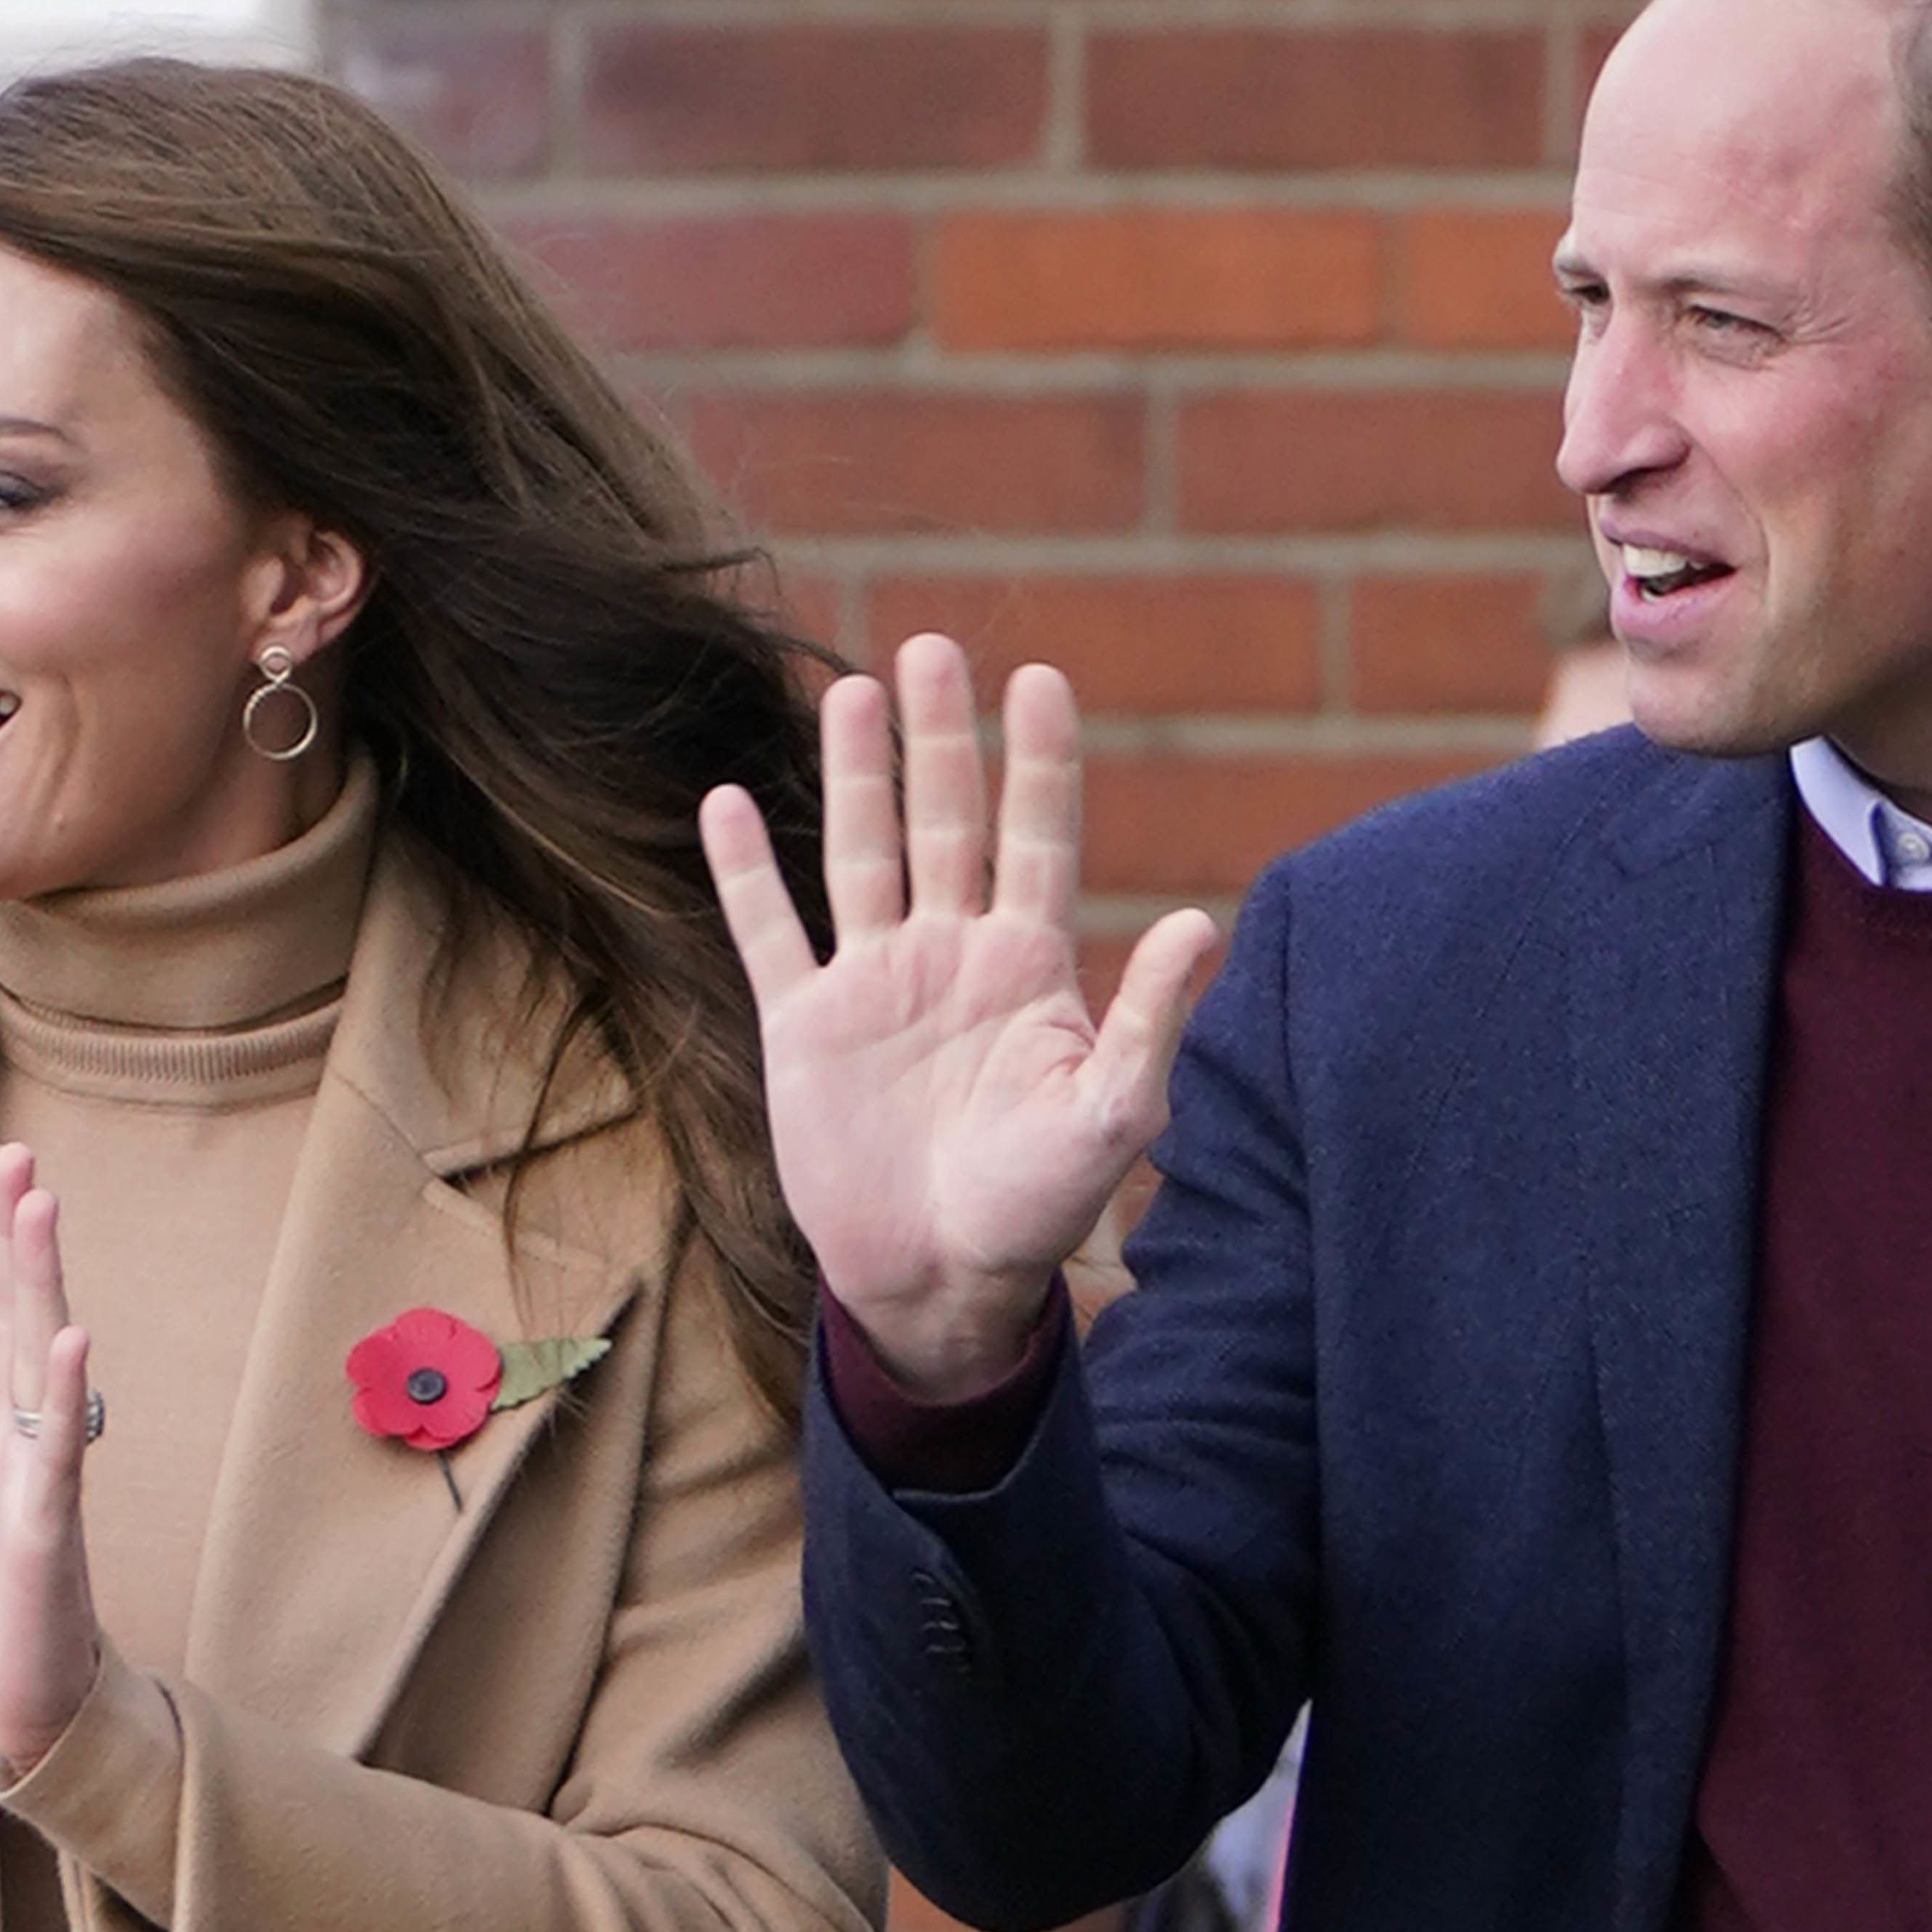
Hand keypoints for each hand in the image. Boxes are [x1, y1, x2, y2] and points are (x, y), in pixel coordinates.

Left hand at [0, 1145, 102, 1774]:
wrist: (17, 1701)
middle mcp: (20, 1435)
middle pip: (15, 1316)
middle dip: (12, 1235)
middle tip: (13, 1152)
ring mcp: (39, 1476)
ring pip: (39, 1362)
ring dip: (41, 1284)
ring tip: (40, 1208)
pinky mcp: (46, 1529)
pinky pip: (59, 1453)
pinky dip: (65, 1395)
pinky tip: (70, 1339)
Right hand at [700, 635, 1221, 1397]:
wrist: (939, 1282)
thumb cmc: (1038, 1208)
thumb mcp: (1110, 1118)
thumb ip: (1149, 1022)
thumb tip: (1205, 925)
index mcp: (1028, 967)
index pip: (1037, 838)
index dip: (1036, 762)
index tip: (1038, 679)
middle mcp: (950, 955)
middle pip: (945, 822)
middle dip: (940, 738)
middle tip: (932, 649)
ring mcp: (873, 984)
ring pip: (860, 854)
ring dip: (855, 777)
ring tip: (851, 692)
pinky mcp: (804, 1027)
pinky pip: (769, 932)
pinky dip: (745, 871)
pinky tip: (726, 800)